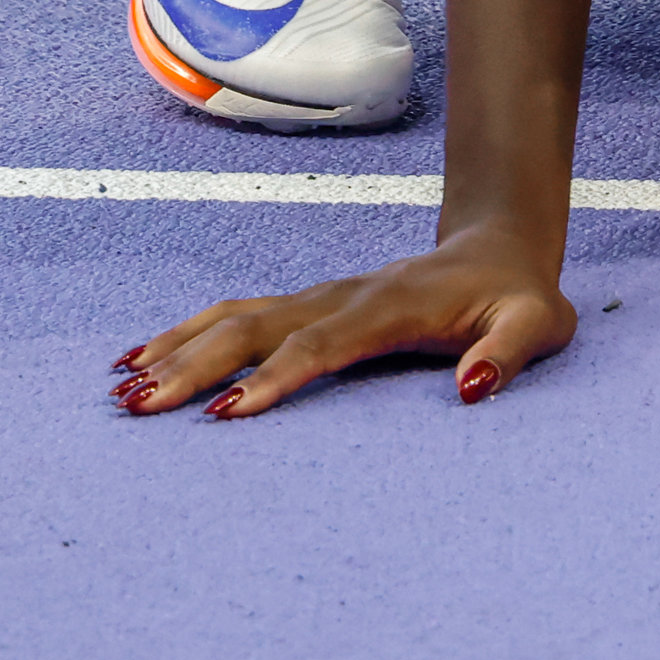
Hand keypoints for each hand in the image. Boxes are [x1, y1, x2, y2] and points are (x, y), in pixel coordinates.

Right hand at [117, 234, 579, 419]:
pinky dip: (183, 335)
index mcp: (390, 307)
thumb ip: (509, 352)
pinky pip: (235, 316)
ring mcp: (317, 297)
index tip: (229, 412)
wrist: (500, 247)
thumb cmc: (518, 299)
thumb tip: (472, 388)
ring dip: (177, 350)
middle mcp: (341, 297)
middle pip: (256, 327)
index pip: (323, 344)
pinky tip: (138, 360)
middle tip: (141, 408)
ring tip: (121, 389)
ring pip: (234, 317)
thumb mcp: (538, 324)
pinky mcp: (304, 305)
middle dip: (196, 366)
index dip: (278, 376)